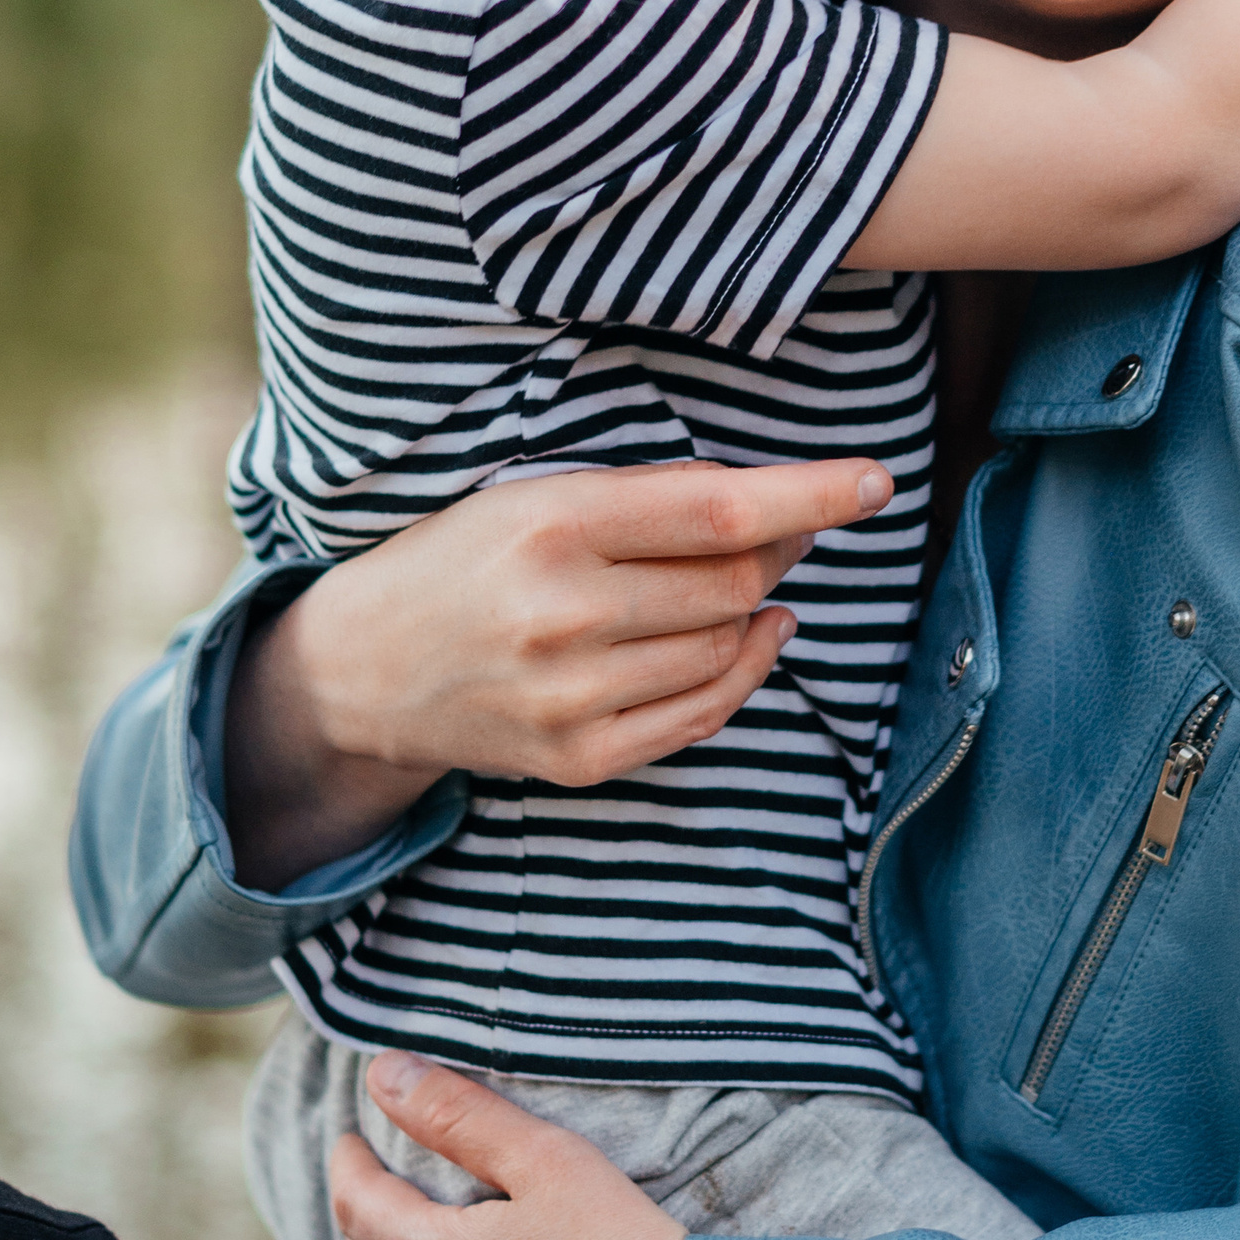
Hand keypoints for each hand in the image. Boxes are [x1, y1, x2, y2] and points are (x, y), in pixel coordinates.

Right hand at [225, 455, 892, 886]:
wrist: (364, 668)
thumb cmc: (462, 558)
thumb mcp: (533, 494)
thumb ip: (648, 497)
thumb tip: (781, 505)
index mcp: (549, 526)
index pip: (719, 510)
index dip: (811, 495)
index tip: (875, 482)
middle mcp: (561, 615)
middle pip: (736, 583)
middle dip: (783, 549)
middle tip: (789, 526)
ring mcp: (571, 697)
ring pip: (728, 646)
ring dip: (760, 610)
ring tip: (752, 580)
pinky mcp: (579, 757)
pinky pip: (704, 715)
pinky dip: (746, 671)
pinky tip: (754, 638)